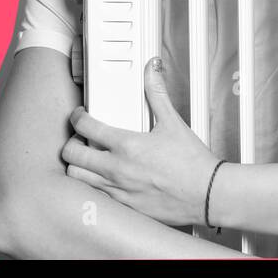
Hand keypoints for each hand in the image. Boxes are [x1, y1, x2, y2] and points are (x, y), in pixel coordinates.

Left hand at [62, 57, 221, 227]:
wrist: (206, 195)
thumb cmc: (193, 164)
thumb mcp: (173, 123)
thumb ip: (157, 94)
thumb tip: (152, 70)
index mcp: (126, 146)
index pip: (85, 128)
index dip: (77, 118)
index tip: (80, 115)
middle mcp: (117, 170)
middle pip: (72, 156)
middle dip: (70, 144)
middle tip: (78, 138)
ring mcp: (118, 191)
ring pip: (78, 179)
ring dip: (78, 166)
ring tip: (87, 158)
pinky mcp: (124, 208)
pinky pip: (96, 196)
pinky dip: (93, 185)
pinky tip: (104, 179)